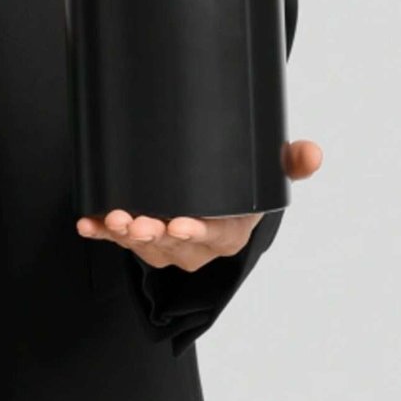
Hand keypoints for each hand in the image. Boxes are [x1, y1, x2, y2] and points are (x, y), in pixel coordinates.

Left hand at [76, 138, 322, 271]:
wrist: (221, 199)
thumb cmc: (245, 188)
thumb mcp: (271, 174)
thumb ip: (292, 163)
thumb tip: (313, 152)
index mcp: (230, 233)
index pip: (215, 237)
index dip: (197, 232)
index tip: (180, 223)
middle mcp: (197, 246)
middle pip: (173, 247)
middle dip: (152, 236)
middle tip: (138, 221)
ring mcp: (168, 245)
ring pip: (145, 247)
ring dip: (125, 234)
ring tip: (112, 218)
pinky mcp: (144, 237)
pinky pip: (120, 239)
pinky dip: (102, 233)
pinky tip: (87, 222)